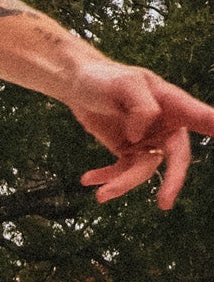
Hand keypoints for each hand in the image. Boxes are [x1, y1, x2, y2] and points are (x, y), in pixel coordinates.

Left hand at [67, 60, 213, 209]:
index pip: (201, 117)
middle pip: (176, 157)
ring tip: (101, 195)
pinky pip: (121, 172)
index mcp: (173, 104)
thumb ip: (140, 106)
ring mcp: (147, 141)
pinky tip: (87, 180)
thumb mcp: (124, 84)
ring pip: (143, 170)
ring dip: (122, 183)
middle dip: (172, 180)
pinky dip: (105, 178)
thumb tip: (139, 135)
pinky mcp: (127, 152)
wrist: (80, 86)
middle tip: (165, 202)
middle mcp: (165, 126)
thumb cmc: (106, 79)